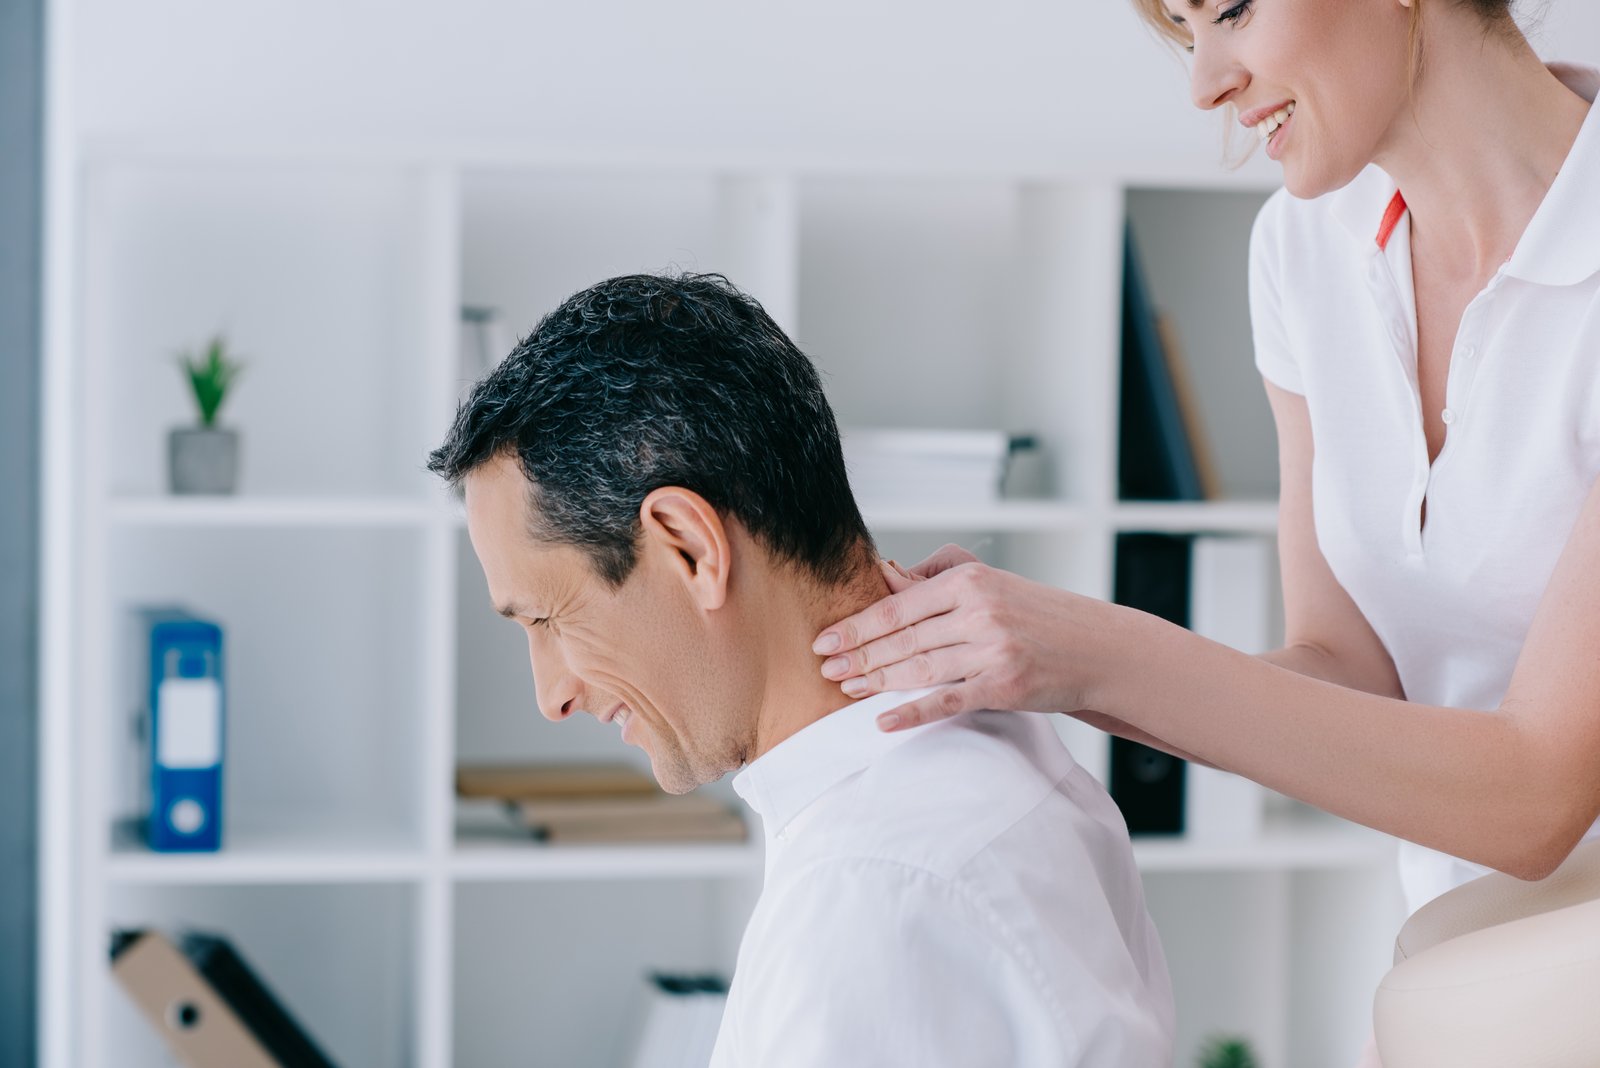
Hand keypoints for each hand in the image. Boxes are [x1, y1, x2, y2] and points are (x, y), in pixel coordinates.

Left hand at [814, 544, 1112, 730]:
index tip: (826, 637)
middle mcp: (979, 612)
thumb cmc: (1038, 615)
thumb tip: (886, 577)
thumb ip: (937, 576)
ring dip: (876, 680)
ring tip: (846, 687)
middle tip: (824, 667)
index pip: (898, 605)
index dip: (857, 624)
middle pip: (902, 638)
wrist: (1097, 648)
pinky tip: (884, 720)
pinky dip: (912, 712)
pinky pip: (948, 700)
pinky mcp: (1004, 686)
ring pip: (919, 668)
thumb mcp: (991, 581)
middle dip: (858, 654)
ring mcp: (992, 650)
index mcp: (970, 582)